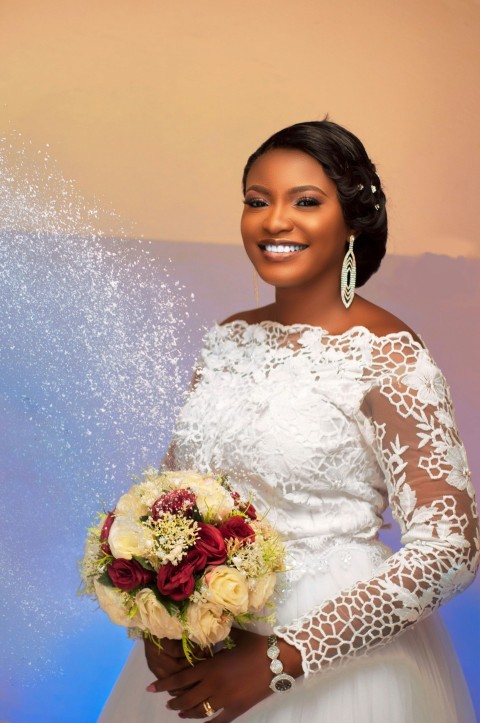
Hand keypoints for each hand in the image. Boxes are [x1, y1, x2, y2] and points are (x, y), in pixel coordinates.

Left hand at [146, 629, 302, 721]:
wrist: (278, 660)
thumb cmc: (256, 645)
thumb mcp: (235, 636)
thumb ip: (219, 632)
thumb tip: (210, 622)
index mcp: (211, 666)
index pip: (181, 679)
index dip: (164, 685)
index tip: (151, 688)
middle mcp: (214, 685)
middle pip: (186, 698)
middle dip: (173, 702)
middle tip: (166, 703)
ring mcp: (225, 699)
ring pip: (199, 711)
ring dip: (186, 713)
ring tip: (179, 713)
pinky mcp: (237, 709)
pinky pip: (218, 721)